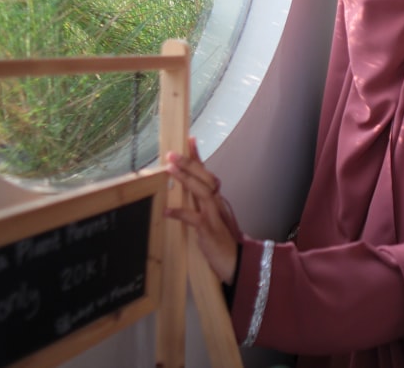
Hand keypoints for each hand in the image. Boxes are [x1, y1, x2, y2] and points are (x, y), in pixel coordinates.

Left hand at [163, 137, 240, 284]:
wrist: (237, 264)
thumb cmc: (222, 243)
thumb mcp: (211, 220)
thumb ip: (200, 206)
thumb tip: (182, 195)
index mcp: (217, 200)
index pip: (207, 174)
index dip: (198, 157)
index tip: (189, 139)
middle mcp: (217, 204)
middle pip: (206, 178)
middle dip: (190, 163)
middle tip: (173, 153)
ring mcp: (214, 216)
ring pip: (202, 191)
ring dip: (186, 178)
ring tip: (170, 168)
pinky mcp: (209, 231)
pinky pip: (193, 218)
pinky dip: (180, 212)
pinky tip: (166, 210)